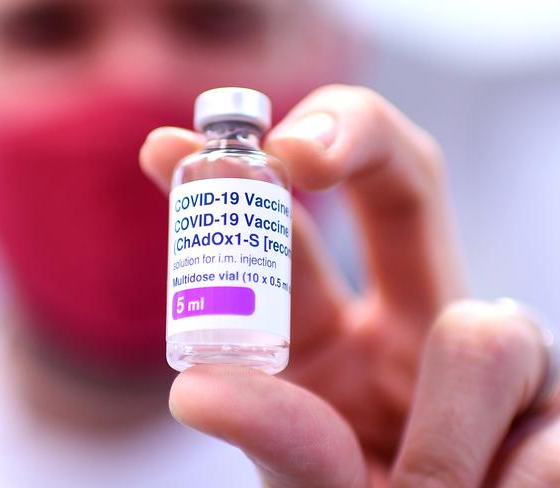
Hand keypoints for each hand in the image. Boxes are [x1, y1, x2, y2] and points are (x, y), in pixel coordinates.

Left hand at [138, 85, 551, 485]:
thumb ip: (269, 429)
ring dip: (442, 450)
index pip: (290, 234)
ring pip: (486, 335)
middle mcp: (413, 324)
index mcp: (328, 338)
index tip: (167, 146)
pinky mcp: (558, 412)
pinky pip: (542, 441)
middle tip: (298, 150)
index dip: (238, 178)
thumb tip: (197, 391)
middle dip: (355, 136)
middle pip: (404, 182)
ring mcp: (500, 359)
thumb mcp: (299, 472)